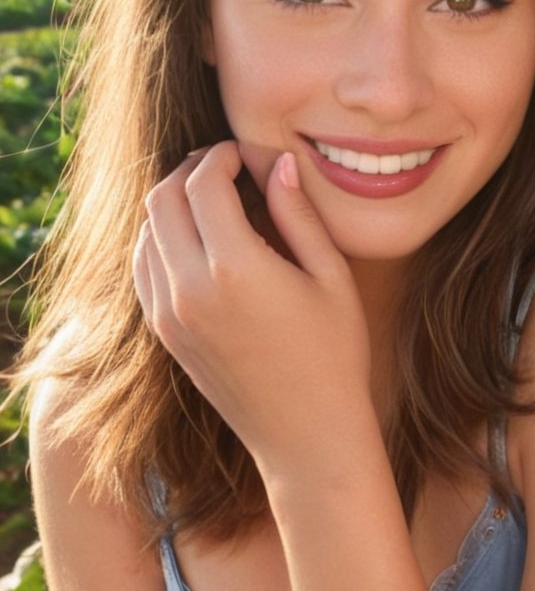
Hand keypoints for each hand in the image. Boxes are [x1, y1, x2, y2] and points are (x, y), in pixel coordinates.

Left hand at [132, 142, 372, 485]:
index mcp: (235, 267)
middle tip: (224, 168)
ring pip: (146, 231)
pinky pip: (144, 269)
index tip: (246, 155)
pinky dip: (160, 240)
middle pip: (163, 198)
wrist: (306, 435)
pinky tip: (196, 241)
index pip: (204, 182)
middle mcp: (190, 288)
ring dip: (173, 204)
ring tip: (212, 201)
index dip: (222, 156)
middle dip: (191, 171)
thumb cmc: (334, 355)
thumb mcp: (331, 277)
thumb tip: (278, 164)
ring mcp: (170, 313)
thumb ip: (299, 215)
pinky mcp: (165, 333)